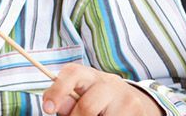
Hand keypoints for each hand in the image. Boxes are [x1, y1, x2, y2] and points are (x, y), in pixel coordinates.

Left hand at [41, 63, 161, 115]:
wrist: (131, 101)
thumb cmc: (95, 99)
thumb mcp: (80, 95)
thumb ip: (66, 100)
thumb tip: (53, 105)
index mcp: (88, 75)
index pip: (72, 74)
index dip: (57, 91)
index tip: (47, 109)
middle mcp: (108, 82)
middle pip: (87, 106)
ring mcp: (125, 96)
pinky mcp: (137, 111)